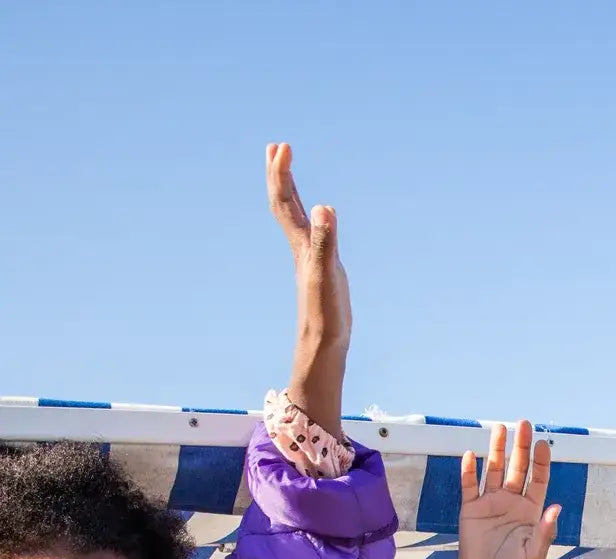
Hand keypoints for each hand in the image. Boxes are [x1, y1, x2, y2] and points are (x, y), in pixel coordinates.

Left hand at [266, 142, 348, 436]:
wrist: (324, 345)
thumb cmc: (325, 313)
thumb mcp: (326, 273)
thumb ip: (324, 239)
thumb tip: (321, 206)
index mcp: (300, 245)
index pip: (284, 202)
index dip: (282, 173)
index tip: (282, 146)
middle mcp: (301, 248)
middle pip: (285, 205)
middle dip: (281, 175)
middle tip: (278, 148)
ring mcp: (310, 259)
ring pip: (296, 220)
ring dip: (292, 194)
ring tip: (290, 174)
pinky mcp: (322, 271)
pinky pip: (313, 236)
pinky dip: (312, 219)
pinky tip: (318, 220)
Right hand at [457, 421, 560, 558]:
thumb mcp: (534, 553)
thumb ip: (545, 532)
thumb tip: (556, 507)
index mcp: (530, 509)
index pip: (537, 479)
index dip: (540, 461)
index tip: (543, 443)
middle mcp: (511, 500)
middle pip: (517, 467)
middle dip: (520, 446)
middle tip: (523, 424)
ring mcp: (490, 503)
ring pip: (493, 470)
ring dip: (495, 450)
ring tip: (498, 428)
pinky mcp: (470, 509)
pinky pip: (469, 486)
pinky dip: (468, 471)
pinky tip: (468, 455)